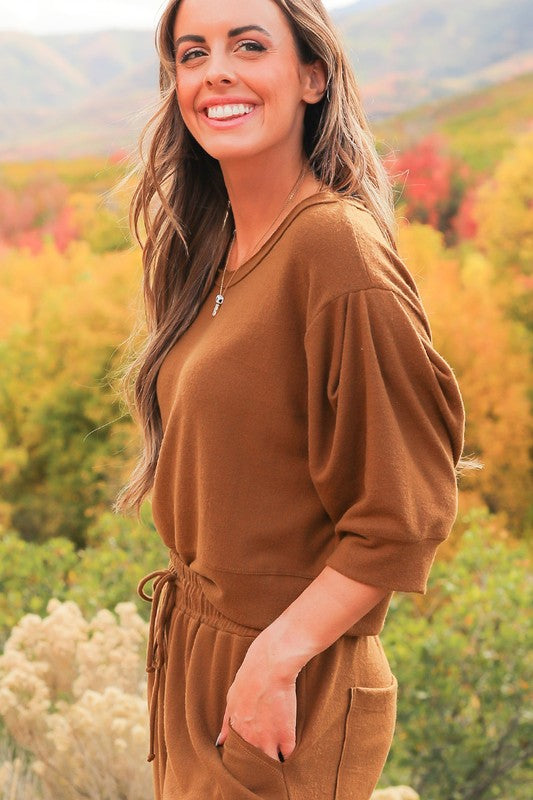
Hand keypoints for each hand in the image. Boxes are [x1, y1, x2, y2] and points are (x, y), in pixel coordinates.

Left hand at [216, 633, 298, 761]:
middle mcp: (251, 740)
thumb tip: (220, 742)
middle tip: (261, 759)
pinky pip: (288, 754)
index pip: (237, 757)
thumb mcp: (231, 699)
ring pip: (270, 764)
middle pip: (253, 765)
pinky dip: (288, 752)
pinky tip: (287, 746)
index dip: (243, 758)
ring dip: (273, 762)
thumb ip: (226, 723)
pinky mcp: (287, 736)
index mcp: (236, 731)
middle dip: (257, 764)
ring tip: (275, 757)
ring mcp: (269, 740)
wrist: (270, 666)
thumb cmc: (249, 676)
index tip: (247, 757)